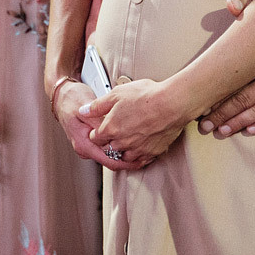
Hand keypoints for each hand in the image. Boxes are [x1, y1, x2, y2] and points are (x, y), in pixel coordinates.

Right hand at [52, 76, 134, 169]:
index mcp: (83, 143)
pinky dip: (120, 146)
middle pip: (111, 160)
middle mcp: (85, 148)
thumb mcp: (86, 107)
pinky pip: (108, 148)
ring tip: (143, 149)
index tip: (141, 159)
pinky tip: (132, 142)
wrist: (62, 94)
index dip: (126, 162)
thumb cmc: (72, 99)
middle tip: (147, 156)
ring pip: (110, 155)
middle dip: (129, 159)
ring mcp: (88, 146)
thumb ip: (99, 121)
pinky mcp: (92, 141)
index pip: (108, 160)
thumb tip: (112, 131)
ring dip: (125, 153)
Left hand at [76, 77, 190, 167]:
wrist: (171, 104)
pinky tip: (140, 149)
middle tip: (112, 136)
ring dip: (122, 151)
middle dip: (108, 143)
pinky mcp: (152, 152)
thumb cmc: (146, 96)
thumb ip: (98, 105)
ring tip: (126, 142)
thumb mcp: (117, 94)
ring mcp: (137, 149)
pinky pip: (141, 160)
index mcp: (110, 129)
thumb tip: (84, 111)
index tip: (99, 129)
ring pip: (124, 157)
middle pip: (108, 149)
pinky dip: (138, 156)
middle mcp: (122, 142)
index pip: (95, 138)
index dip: (96, 132)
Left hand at [200, 0, 254, 137]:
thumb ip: (253, 9)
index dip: (219, 102)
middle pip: (246, 105)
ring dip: (241, 124)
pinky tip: (252, 129)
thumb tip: (231, 4)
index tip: (203, 110)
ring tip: (223, 131)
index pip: (238, 88)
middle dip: (224, 117)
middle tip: (205, 127)